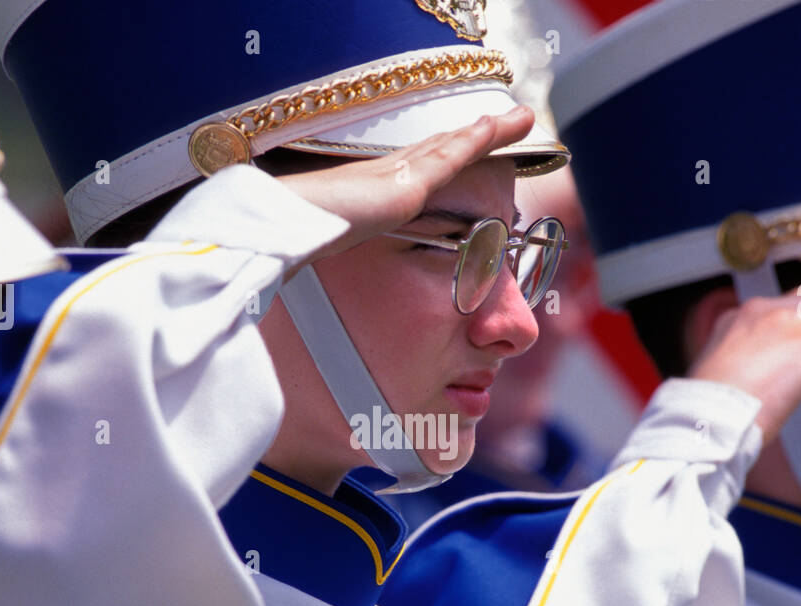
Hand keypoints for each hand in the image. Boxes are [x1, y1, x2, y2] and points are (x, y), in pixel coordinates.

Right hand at [276, 105, 536, 267]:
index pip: (413, 172)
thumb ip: (338, 264)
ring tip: (521, 117)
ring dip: (488, 130)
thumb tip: (326, 293)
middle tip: (501, 123)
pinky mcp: (405, 183)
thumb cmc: (290, 246)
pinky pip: (453, 155)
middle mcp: (383, 176)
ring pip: (453, 145)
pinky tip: (503, 127)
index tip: (460, 146)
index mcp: (367, 195)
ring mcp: (395, 175)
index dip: (438, 156)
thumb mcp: (324, 259)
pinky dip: (481, 138)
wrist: (279, 228)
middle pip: (438, 150)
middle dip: (469, 136)